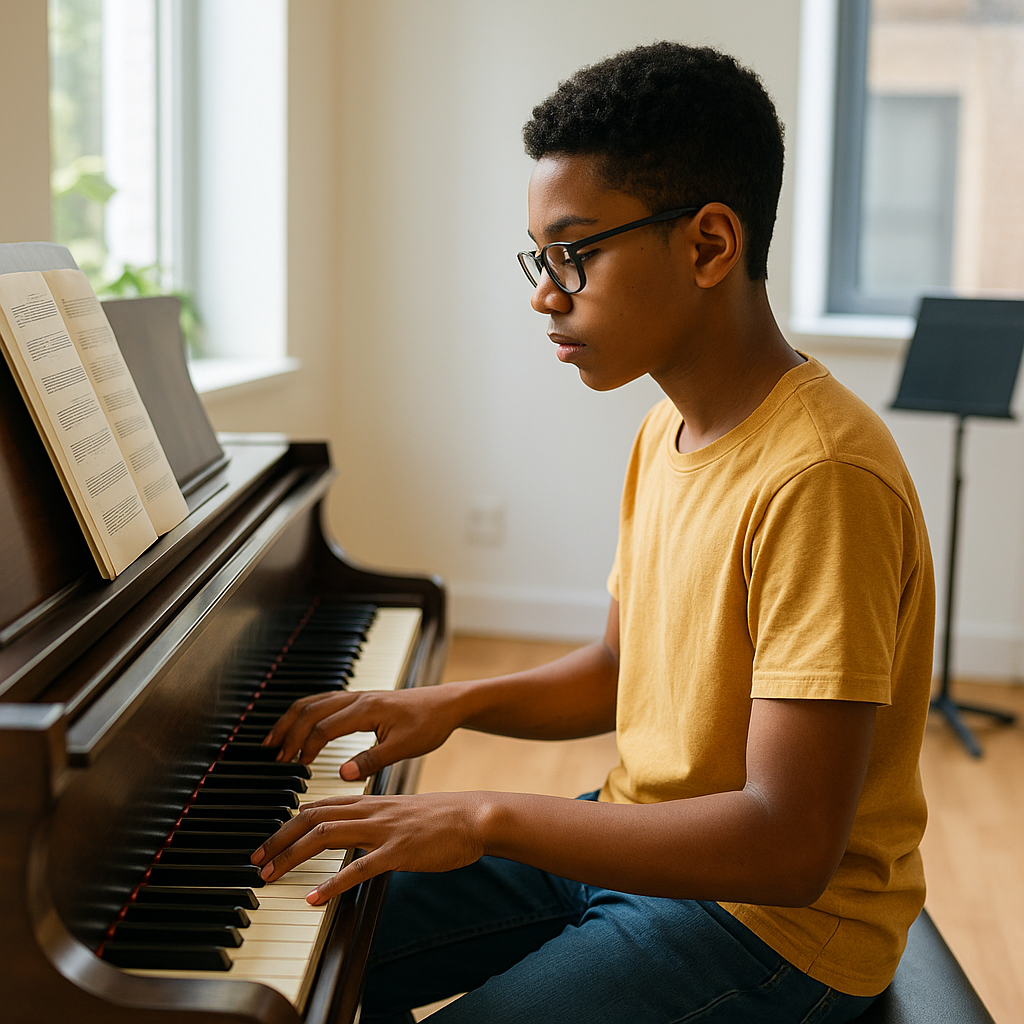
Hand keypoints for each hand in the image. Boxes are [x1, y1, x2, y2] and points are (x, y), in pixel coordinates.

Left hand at [249, 792, 488, 902]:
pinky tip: (315, 897)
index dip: (288, 823)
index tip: (268, 842)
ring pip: (327, 835)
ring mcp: (384, 830)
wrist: (475, 816)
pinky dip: (332, 882)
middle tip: (257, 860)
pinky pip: (359, 867)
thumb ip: (375, 819)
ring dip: (294, 855)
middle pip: (313, 817)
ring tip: (272, 875)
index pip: (320, 805)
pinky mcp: (399, 851)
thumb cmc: (443, 817)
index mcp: (371, 801)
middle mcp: (372, 811)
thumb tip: (353, 833)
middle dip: (279, 838)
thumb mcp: (402, 812)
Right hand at [262, 686, 460, 780]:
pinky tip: (298, 726)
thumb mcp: (404, 747)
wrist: (447, 704)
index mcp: (366, 710)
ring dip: (291, 720)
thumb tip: (342, 775)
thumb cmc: (430, 723)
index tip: (294, 767)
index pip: (324, 728)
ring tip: (273, 740)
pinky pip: (323, 701)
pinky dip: (305, 713)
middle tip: (272, 756)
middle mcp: (358, 698)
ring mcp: (358, 696)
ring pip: (313, 702)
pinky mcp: (361, 698)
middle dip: (287, 732)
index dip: (306, 748)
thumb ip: (372, 760)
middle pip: (310, 711)